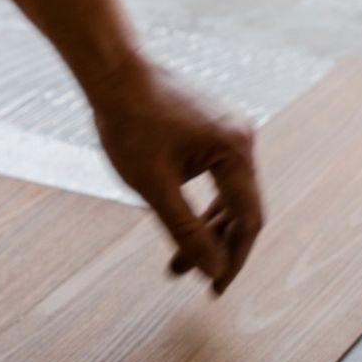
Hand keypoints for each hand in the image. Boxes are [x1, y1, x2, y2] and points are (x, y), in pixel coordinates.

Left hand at [88, 58, 263, 293]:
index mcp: (235, 152)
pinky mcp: (215, 131)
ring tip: (176, 265)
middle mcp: (242, 140)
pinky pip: (218, 179)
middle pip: (241, 211)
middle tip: (190, 280)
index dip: (234, 260)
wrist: (113, 71)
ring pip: (228, 197)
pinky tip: (179, 227)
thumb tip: (214, 270)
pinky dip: (201, 207)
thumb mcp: (153, 187)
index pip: (247, 221)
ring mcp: (231, 133)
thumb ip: (186, 231)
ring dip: (206, 231)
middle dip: (216, 249)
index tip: (215, 289)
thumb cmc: (129, 123)